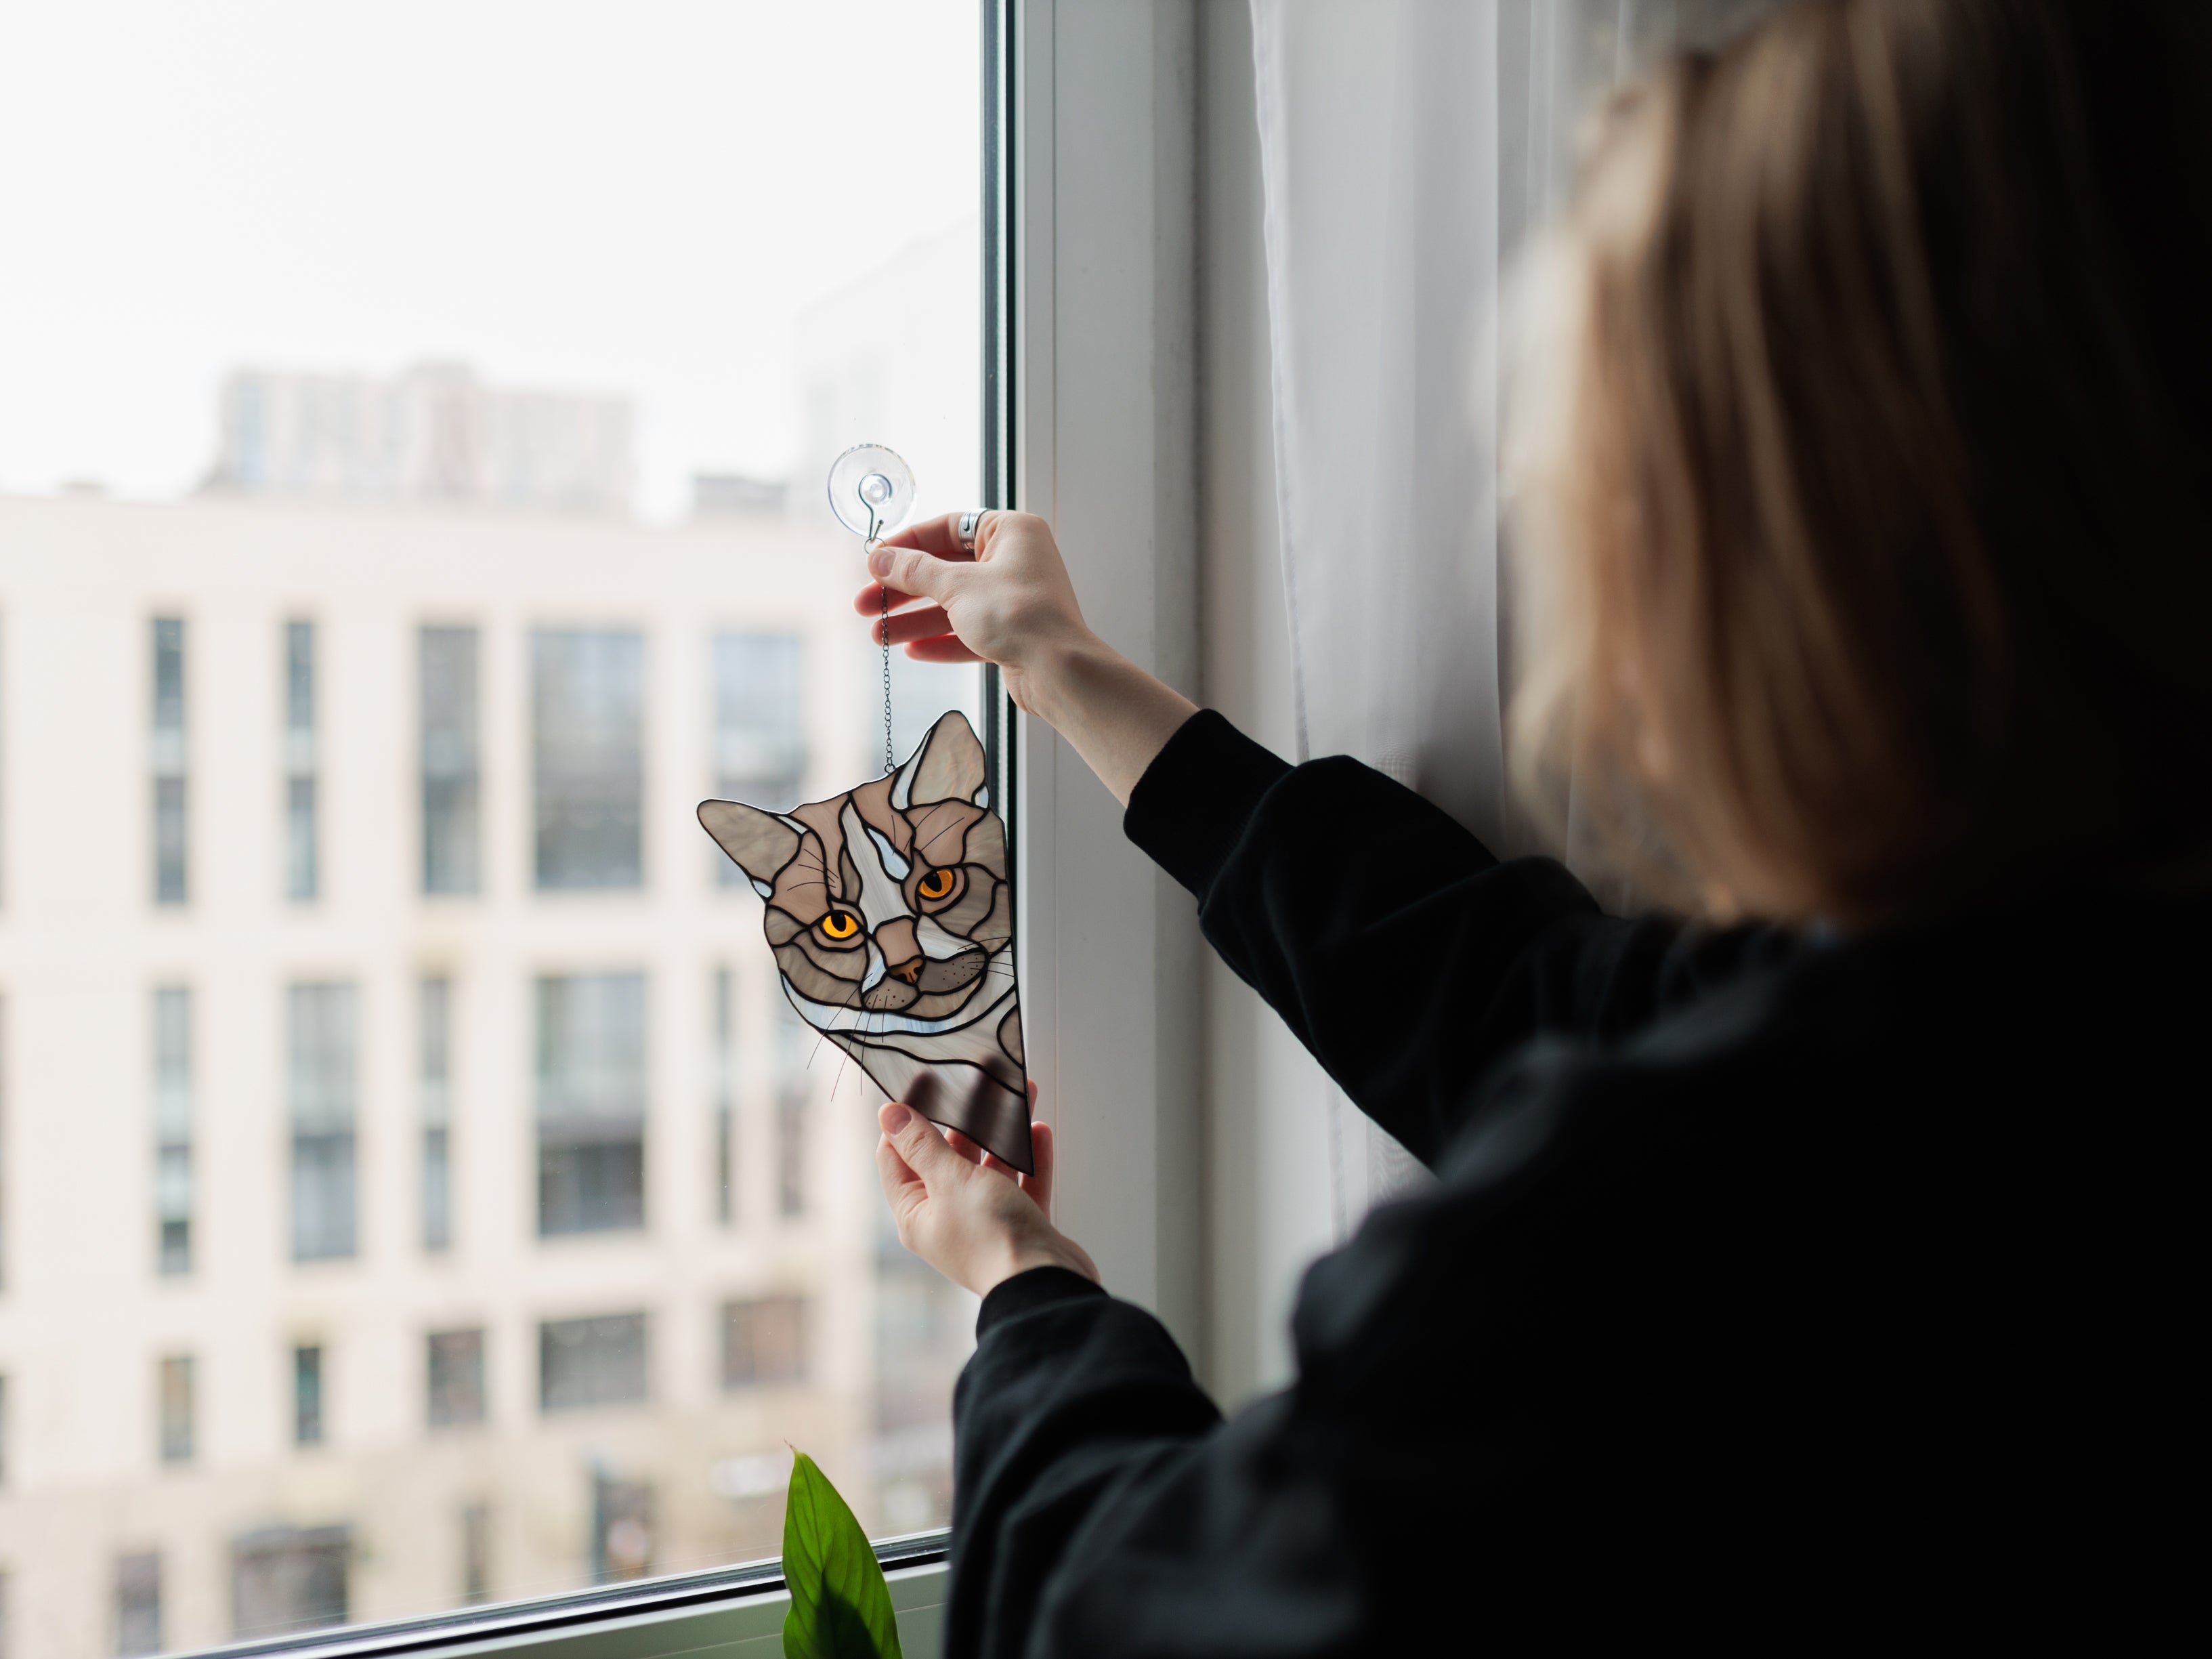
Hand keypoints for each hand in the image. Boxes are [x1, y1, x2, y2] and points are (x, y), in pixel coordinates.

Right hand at [855, 510, 1092, 716]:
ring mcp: (1014, 598)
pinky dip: (940, 640)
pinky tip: (912, 651)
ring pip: (953, 604)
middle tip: (865, 605)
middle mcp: (1014, 561)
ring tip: (878, 636)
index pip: (947, 528)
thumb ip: (915, 571)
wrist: (1059, 671)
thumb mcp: (957, 586)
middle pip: (945, 569)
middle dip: (903, 591)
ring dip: (914, 621)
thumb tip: (881, 559)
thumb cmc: (1020, 616)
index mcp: (1010, 532)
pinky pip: (968, 631)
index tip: (875, 563)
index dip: (906, 545)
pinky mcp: (1013, 633)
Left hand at [875, 1082, 1099, 1297]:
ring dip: (1004, 1135)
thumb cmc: (993, 1239)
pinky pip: (1021, 1185)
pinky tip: (1038, 1135)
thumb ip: (923, 1145)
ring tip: (1018, 1099)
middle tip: (978, 1086)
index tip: (921, 1088)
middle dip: (966, 1121)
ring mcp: (984, 1223)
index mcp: (916, 1213)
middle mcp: (947, 1219)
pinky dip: (1030, 1160)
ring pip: (989, 1168)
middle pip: (947, 1159)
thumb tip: (890, 1117)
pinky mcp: (1019, 1226)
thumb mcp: (951, 1180)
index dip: (905, 1122)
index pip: (896, 1159)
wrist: (1045, 1282)